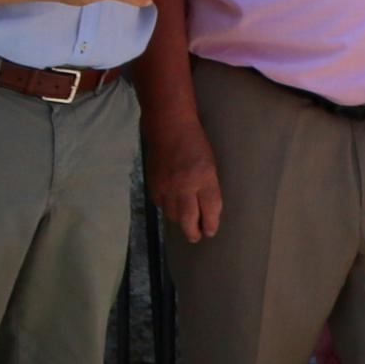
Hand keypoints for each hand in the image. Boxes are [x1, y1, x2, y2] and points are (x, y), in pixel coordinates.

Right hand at [146, 121, 222, 241]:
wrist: (168, 127)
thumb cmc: (195, 143)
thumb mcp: (210, 164)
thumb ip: (208, 187)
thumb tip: (206, 211)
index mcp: (204, 177)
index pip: (210, 209)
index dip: (211, 224)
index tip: (211, 231)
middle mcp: (184, 185)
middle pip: (189, 219)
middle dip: (194, 232)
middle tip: (197, 236)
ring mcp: (166, 186)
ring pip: (173, 215)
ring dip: (181, 221)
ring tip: (186, 222)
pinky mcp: (153, 186)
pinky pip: (161, 205)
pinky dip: (168, 209)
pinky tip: (173, 206)